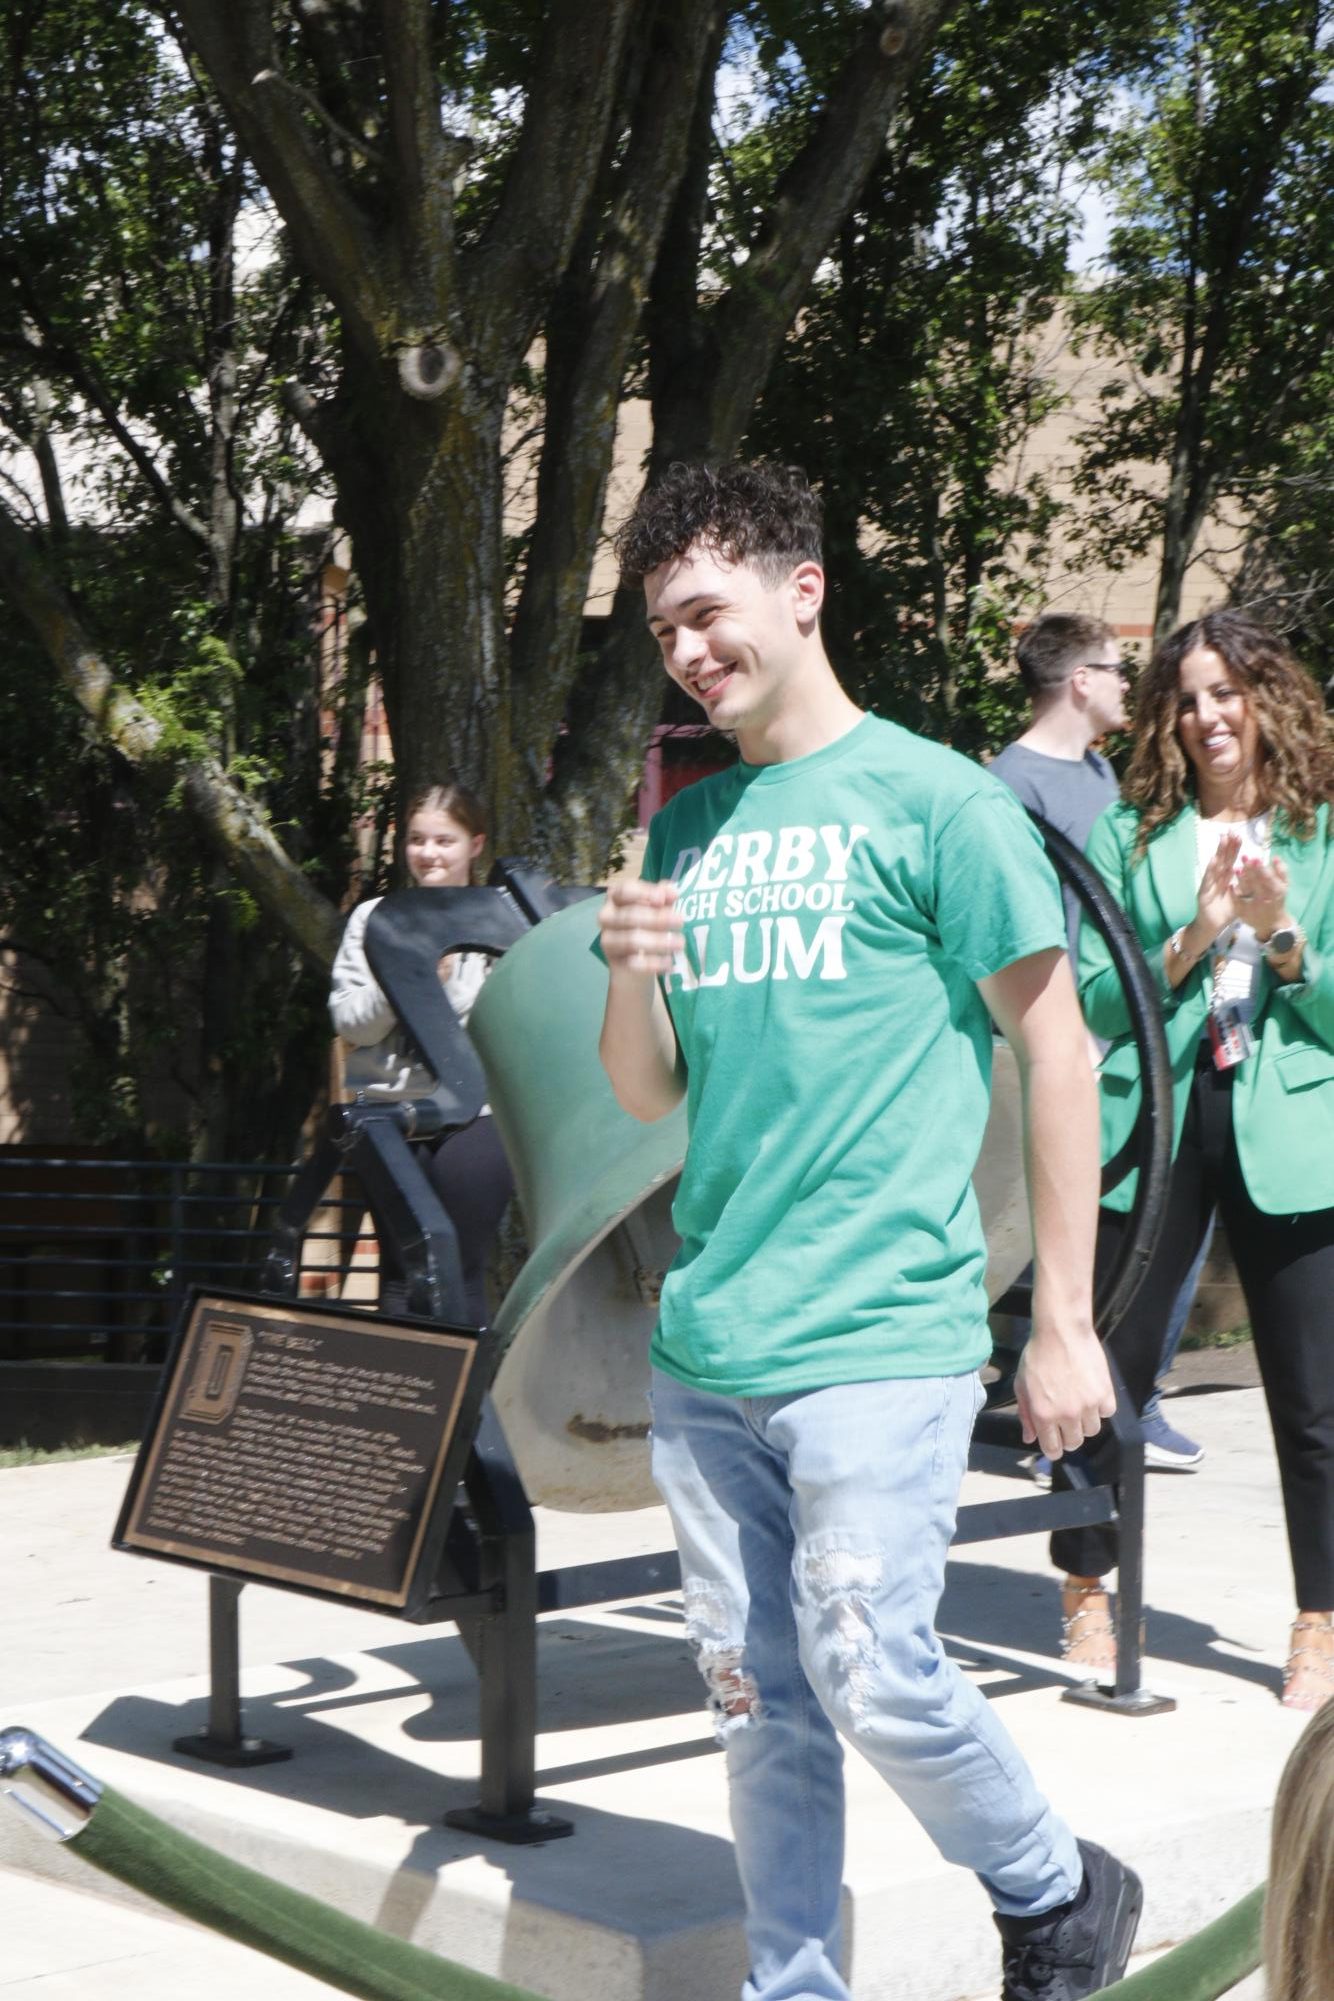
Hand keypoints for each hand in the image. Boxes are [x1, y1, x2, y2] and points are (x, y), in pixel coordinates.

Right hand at [598, 878, 684, 978]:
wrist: (637, 958)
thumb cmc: (647, 923)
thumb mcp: (657, 906)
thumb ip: (664, 895)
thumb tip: (672, 890)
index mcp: (616, 896)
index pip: (626, 890)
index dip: (644, 893)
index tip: (663, 899)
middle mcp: (606, 916)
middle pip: (630, 916)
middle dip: (657, 919)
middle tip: (680, 922)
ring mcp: (607, 939)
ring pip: (631, 940)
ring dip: (658, 942)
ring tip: (679, 944)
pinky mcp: (613, 961)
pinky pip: (633, 963)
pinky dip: (653, 963)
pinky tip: (669, 963)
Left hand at [1015, 1323, 1116, 1460]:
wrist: (1061, 1331)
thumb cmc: (1036, 1356)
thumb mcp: (1021, 1385)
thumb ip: (1025, 1414)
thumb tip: (1030, 1438)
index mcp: (1044, 1415)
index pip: (1053, 1450)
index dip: (1053, 1448)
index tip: (1054, 1442)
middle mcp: (1067, 1415)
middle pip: (1074, 1443)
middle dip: (1068, 1435)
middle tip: (1065, 1420)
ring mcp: (1089, 1405)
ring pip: (1092, 1430)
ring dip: (1085, 1422)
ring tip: (1078, 1404)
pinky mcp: (1105, 1393)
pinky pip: (1107, 1413)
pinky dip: (1101, 1407)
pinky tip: (1091, 1394)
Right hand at [1193, 828, 1241, 940]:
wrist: (1211, 927)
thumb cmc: (1224, 913)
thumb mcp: (1238, 897)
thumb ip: (1243, 887)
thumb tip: (1252, 876)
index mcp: (1224, 879)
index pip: (1230, 861)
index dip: (1234, 849)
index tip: (1239, 836)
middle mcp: (1216, 879)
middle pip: (1222, 859)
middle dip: (1226, 845)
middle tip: (1231, 831)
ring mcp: (1208, 884)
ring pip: (1215, 866)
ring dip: (1218, 852)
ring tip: (1222, 839)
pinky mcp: (1204, 893)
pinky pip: (1208, 880)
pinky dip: (1211, 870)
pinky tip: (1214, 860)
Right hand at [1233, 854, 1289, 940]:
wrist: (1274, 923)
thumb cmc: (1255, 918)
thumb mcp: (1242, 913)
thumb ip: (1236, 900)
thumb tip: (1229, 885)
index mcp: (1261, 900)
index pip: (1252, 886)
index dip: (1245, 877)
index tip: (1238, 869)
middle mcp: (1272, 893)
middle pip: (1262, 878)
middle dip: (1253, 867)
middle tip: (1245, 858)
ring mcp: (1281, 888)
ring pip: (1274, 875)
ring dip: (1264, 865)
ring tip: (1256, 858)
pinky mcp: (1285, 885)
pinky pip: (1284, 874)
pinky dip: (1281, 866)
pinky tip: (1275, 858)